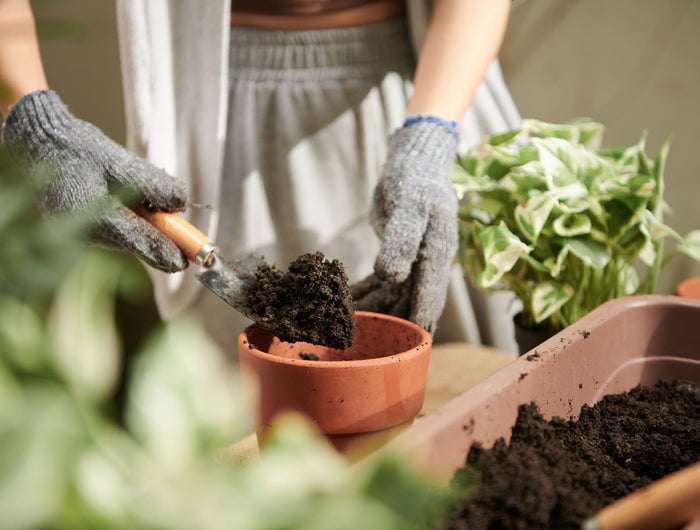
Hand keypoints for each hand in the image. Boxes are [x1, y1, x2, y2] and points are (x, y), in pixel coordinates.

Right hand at [1, 90, 187, 271]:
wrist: (41, 143)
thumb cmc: (77, 149)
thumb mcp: (120, 161)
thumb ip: (153, 184)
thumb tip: (182, 203)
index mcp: (93, 219)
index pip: (139, 242)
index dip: (167, 251)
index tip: (189, 261)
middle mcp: (85, 235)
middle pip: (135, 246)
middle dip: (162, 244)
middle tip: (190, 250)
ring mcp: (81, 236)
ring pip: (127, 241)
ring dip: (148, 232)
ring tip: (162, 215)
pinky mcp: (81, 232)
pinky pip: (116, 234)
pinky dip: (132, 226)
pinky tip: (137, 209)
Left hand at [363, 118, 458, 334]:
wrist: (413, 163)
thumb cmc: (415, 179)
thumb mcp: (409, 204)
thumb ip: (402, 239)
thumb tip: (392, 276)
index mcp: (437, 254)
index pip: (430, 295)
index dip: (420, 321)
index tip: (410, 347)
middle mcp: (427, 264)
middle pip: (410, 302)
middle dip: (390, 323)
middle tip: (363, 343)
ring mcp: (412, 262)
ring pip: (392, 296)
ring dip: (372, 311)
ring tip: (344, 326)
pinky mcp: (397, 257)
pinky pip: (380, 283)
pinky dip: (364, 292)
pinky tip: (343, 302)